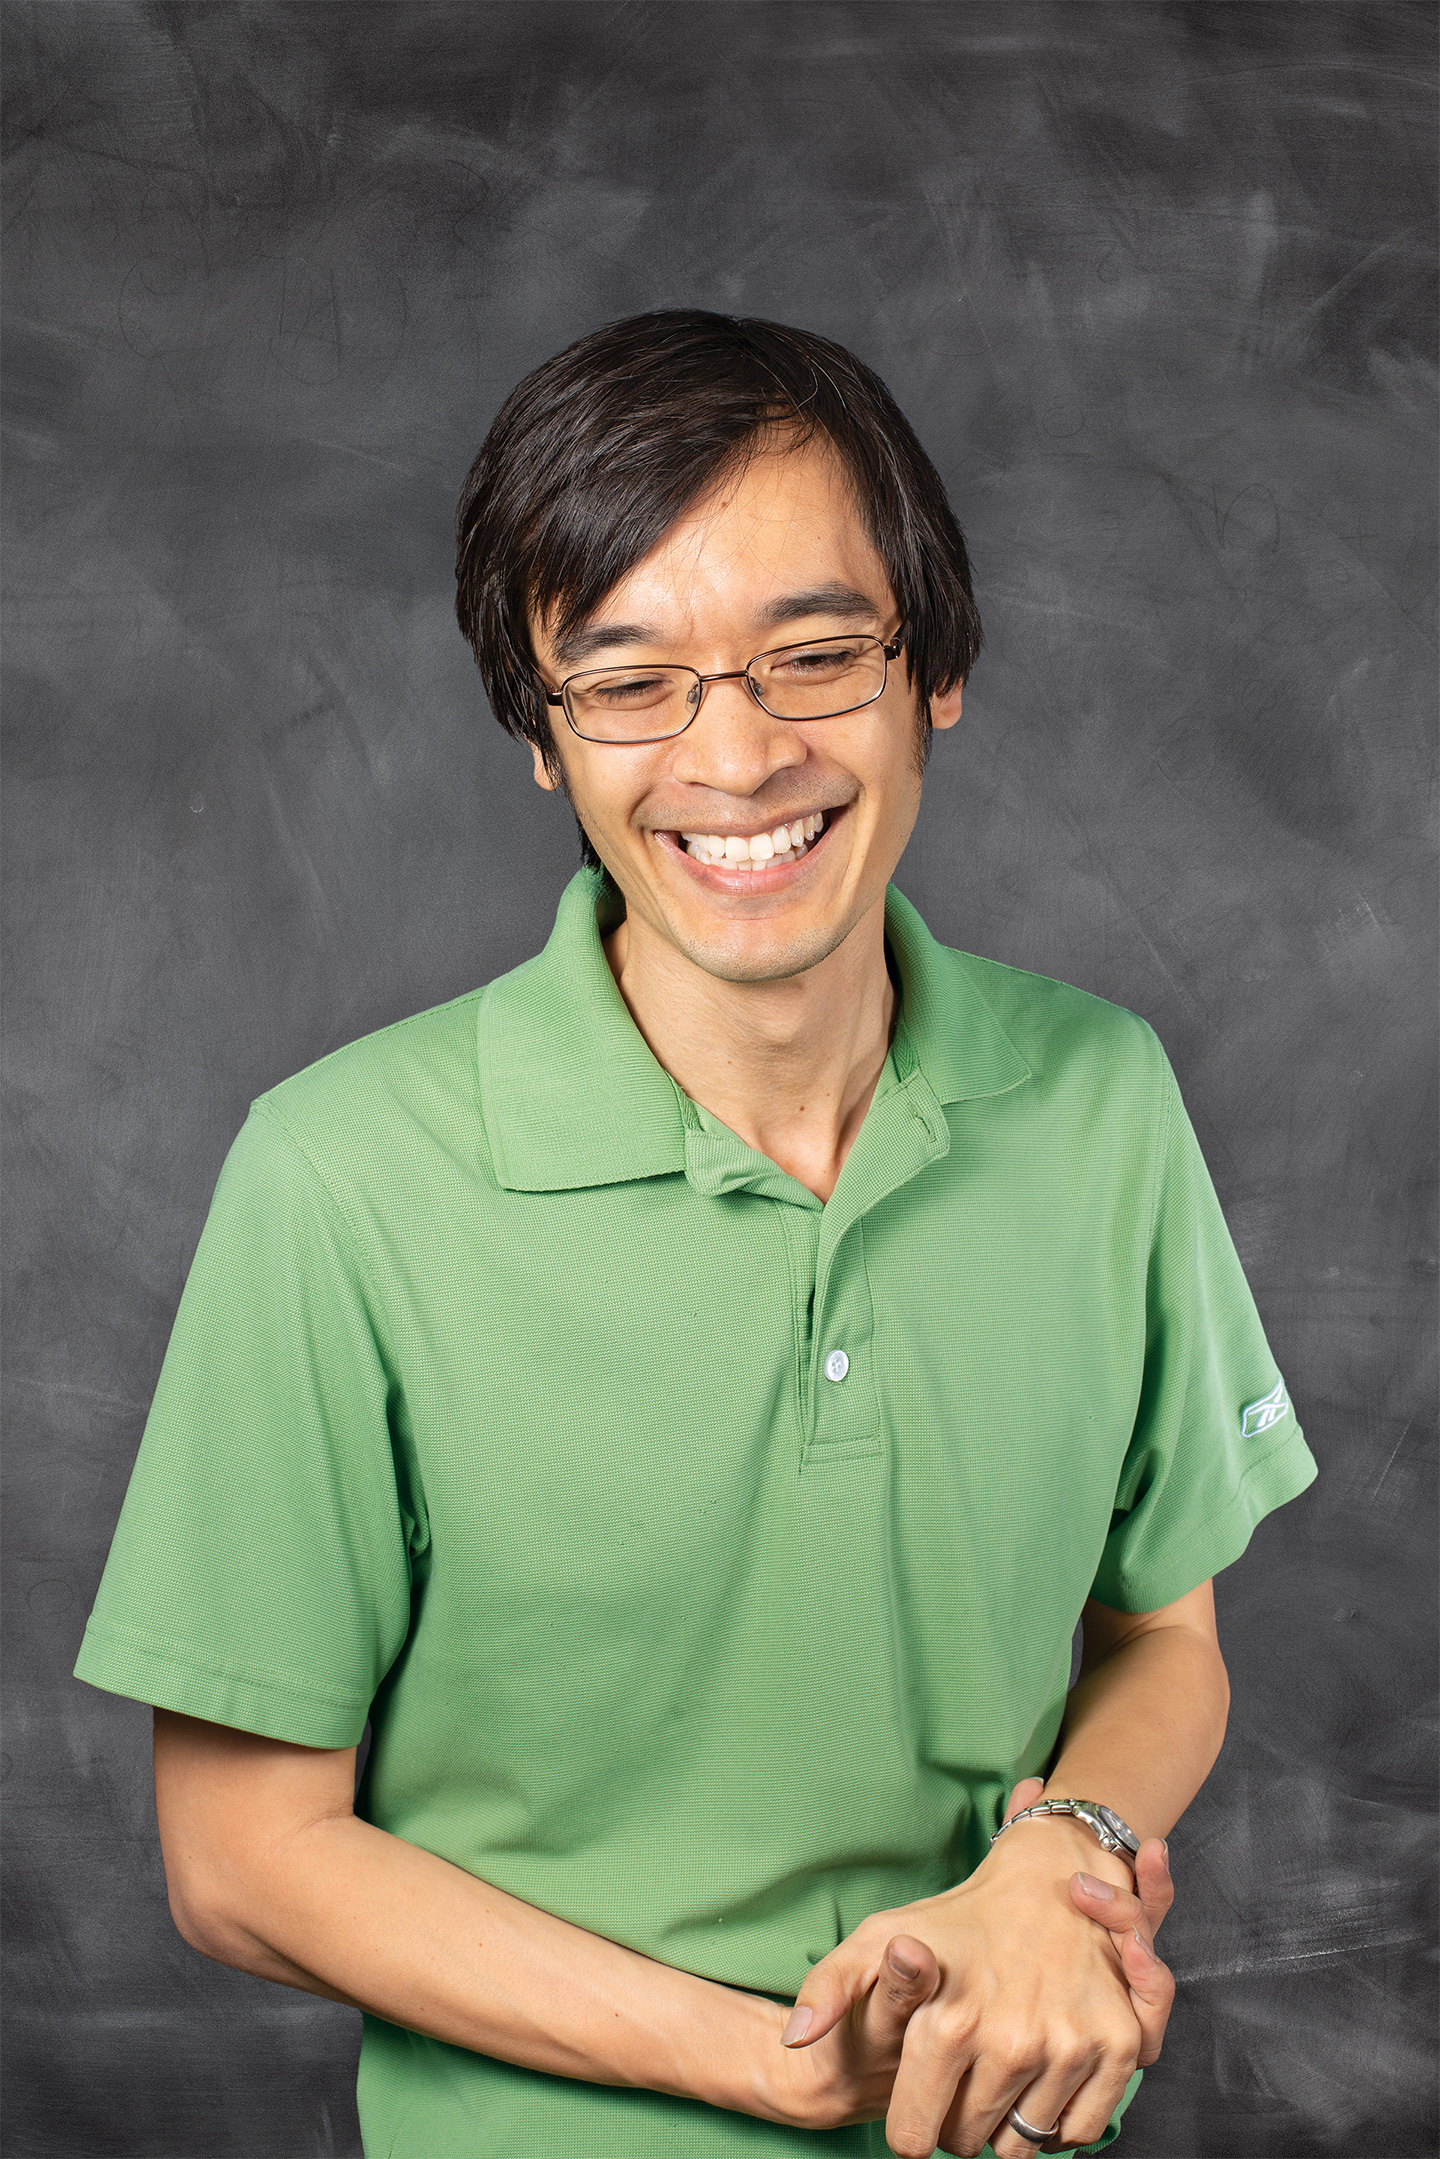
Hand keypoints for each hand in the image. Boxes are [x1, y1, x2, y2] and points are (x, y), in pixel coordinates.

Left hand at [778, 1780, 1175, 2157]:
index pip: (913, 2139)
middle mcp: (1011, 2041)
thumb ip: (828, 1987)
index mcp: (949, 2023)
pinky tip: (1037, 2080)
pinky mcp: (1114, 2047)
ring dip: (1007, 2122)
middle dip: (957, 2121)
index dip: (911, 2123)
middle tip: (961, 2072)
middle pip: (967, 2145)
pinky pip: (1078, 2132)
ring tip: (997, 2069)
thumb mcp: (877, 1936)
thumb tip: (795, 2038)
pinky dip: (1056, 2122)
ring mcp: (1067, 2047)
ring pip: (1022, 2145)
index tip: (919, 2094)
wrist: (1047, 1876)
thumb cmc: (956, 1918)